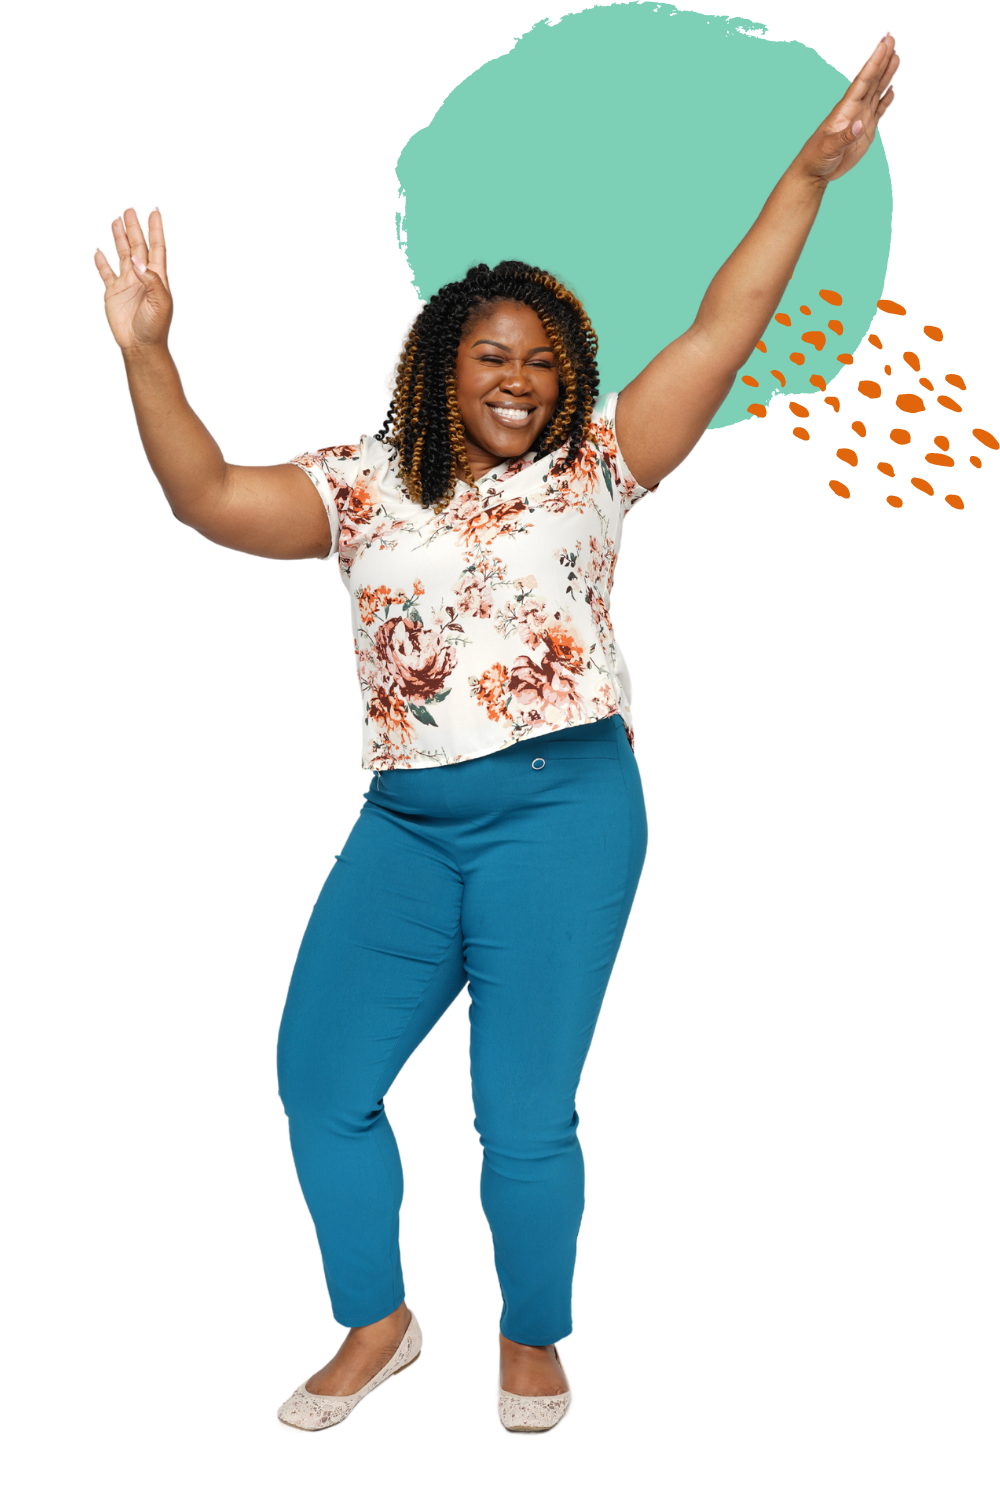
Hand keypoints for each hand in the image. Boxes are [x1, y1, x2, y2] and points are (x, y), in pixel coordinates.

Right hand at [93, 207, 172, 352]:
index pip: (156, 248)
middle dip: (133, 228)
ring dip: (119, 237)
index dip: (156, 230)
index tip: (155, 213)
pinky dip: (102, 260)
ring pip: (122, 254)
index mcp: (156, 277)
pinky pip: (106, 271)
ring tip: (116, 220)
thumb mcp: (160, 303)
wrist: (140, 345)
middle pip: (137, 245)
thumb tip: (137, 260)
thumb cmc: (155, 326)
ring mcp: (126, 282)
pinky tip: (100, 250)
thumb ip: (151, 280)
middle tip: (128, 210)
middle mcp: (141, 276)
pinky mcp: (113, 291)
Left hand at [796, 34, 899, 183]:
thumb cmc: (817, 158)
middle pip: (872, 80)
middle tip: (892, 39)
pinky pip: (879, 109)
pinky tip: (893, 87)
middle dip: (882, 60)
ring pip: (877, 91)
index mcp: (846, 109)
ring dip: (887, 74)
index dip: (874, 62)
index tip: (883, 45)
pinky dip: (887, 98)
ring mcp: (861, 118)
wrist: (816, 171)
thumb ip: (845, 137)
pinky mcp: (866, 130)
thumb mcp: (829, 148)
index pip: (863, 81)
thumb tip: (860, 125)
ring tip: (896, 56)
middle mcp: (855, 109)